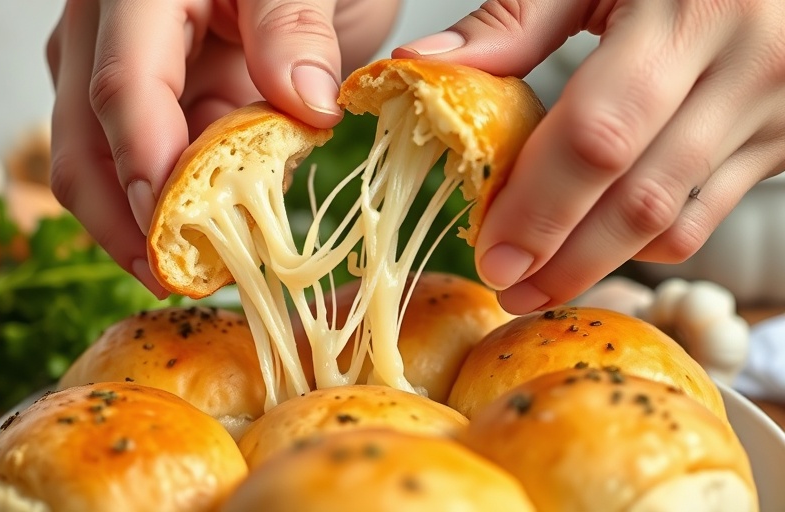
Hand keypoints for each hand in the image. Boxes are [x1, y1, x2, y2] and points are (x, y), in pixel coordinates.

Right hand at [46, 0, 399, 296]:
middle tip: (174, 276)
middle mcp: (113, 31)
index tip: (169, 231)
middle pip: (86, 137)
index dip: (141, 163)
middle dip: (122, 217)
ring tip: (200, 267)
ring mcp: (130, 68)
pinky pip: (155, 162)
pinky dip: (181, 204)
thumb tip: (302, 106)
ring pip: (109, 161)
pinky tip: (215, 234)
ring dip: (148, 220)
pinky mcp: (158, 100)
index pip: (122, 83)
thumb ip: (295, 26)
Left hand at [395, 0, 784, 313]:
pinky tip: (597, 249)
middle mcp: (746, 69)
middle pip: (639, 198)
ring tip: (539, 285)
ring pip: (675, 221)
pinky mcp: (781, 142)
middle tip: (507, 287)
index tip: (492, 253)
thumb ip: (516, 20)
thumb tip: (427, 63)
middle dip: (564, 258)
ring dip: (600, 265)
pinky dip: (645, 245)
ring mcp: (774, 112)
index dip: (541, 207)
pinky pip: (707, 218)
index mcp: (688, 15)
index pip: (599, 137)